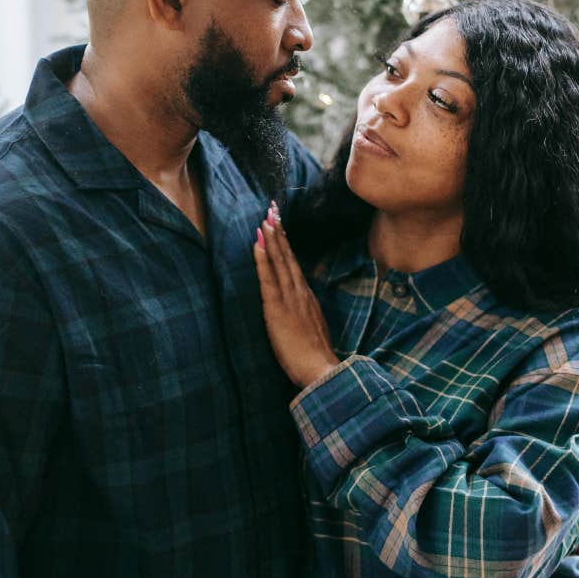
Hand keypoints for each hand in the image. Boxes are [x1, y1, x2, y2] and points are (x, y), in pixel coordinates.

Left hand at [253, 203, 338, 390]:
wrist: (320, 369)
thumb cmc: (314, 357)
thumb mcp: (312, 329)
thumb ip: (305, 315)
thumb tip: (299, 309)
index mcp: (306, 297)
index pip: (294, 264)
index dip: (286, 244)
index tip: (280, 224)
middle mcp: (300, 292)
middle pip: (288, 256)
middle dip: (279, 231)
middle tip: (272, 208)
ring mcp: (290, 298)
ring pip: (279, 261)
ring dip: (271, 238)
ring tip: (265, 217)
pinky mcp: (278, 307)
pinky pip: (269, 277)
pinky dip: (263, 258)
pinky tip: (258, 243)